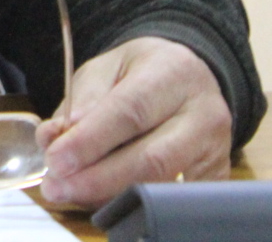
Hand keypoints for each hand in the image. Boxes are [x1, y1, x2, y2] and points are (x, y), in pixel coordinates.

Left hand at [34, 36, 231, 207]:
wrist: (186, 76)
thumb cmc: (141, 72)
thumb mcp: (106, 68)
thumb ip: (81, 101)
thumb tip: (57, 138)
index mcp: (173, 72)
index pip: (131, 111)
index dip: (90, 141)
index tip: (56, 159)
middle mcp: (203, 111)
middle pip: (151, 158)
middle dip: (97, 178)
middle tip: (57, 185)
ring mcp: (214, 149)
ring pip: (161, 185)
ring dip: (108, 194)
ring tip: (71, 190)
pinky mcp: (215, 177)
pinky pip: (171, 201)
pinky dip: (131, 203)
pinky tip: (102, 196)